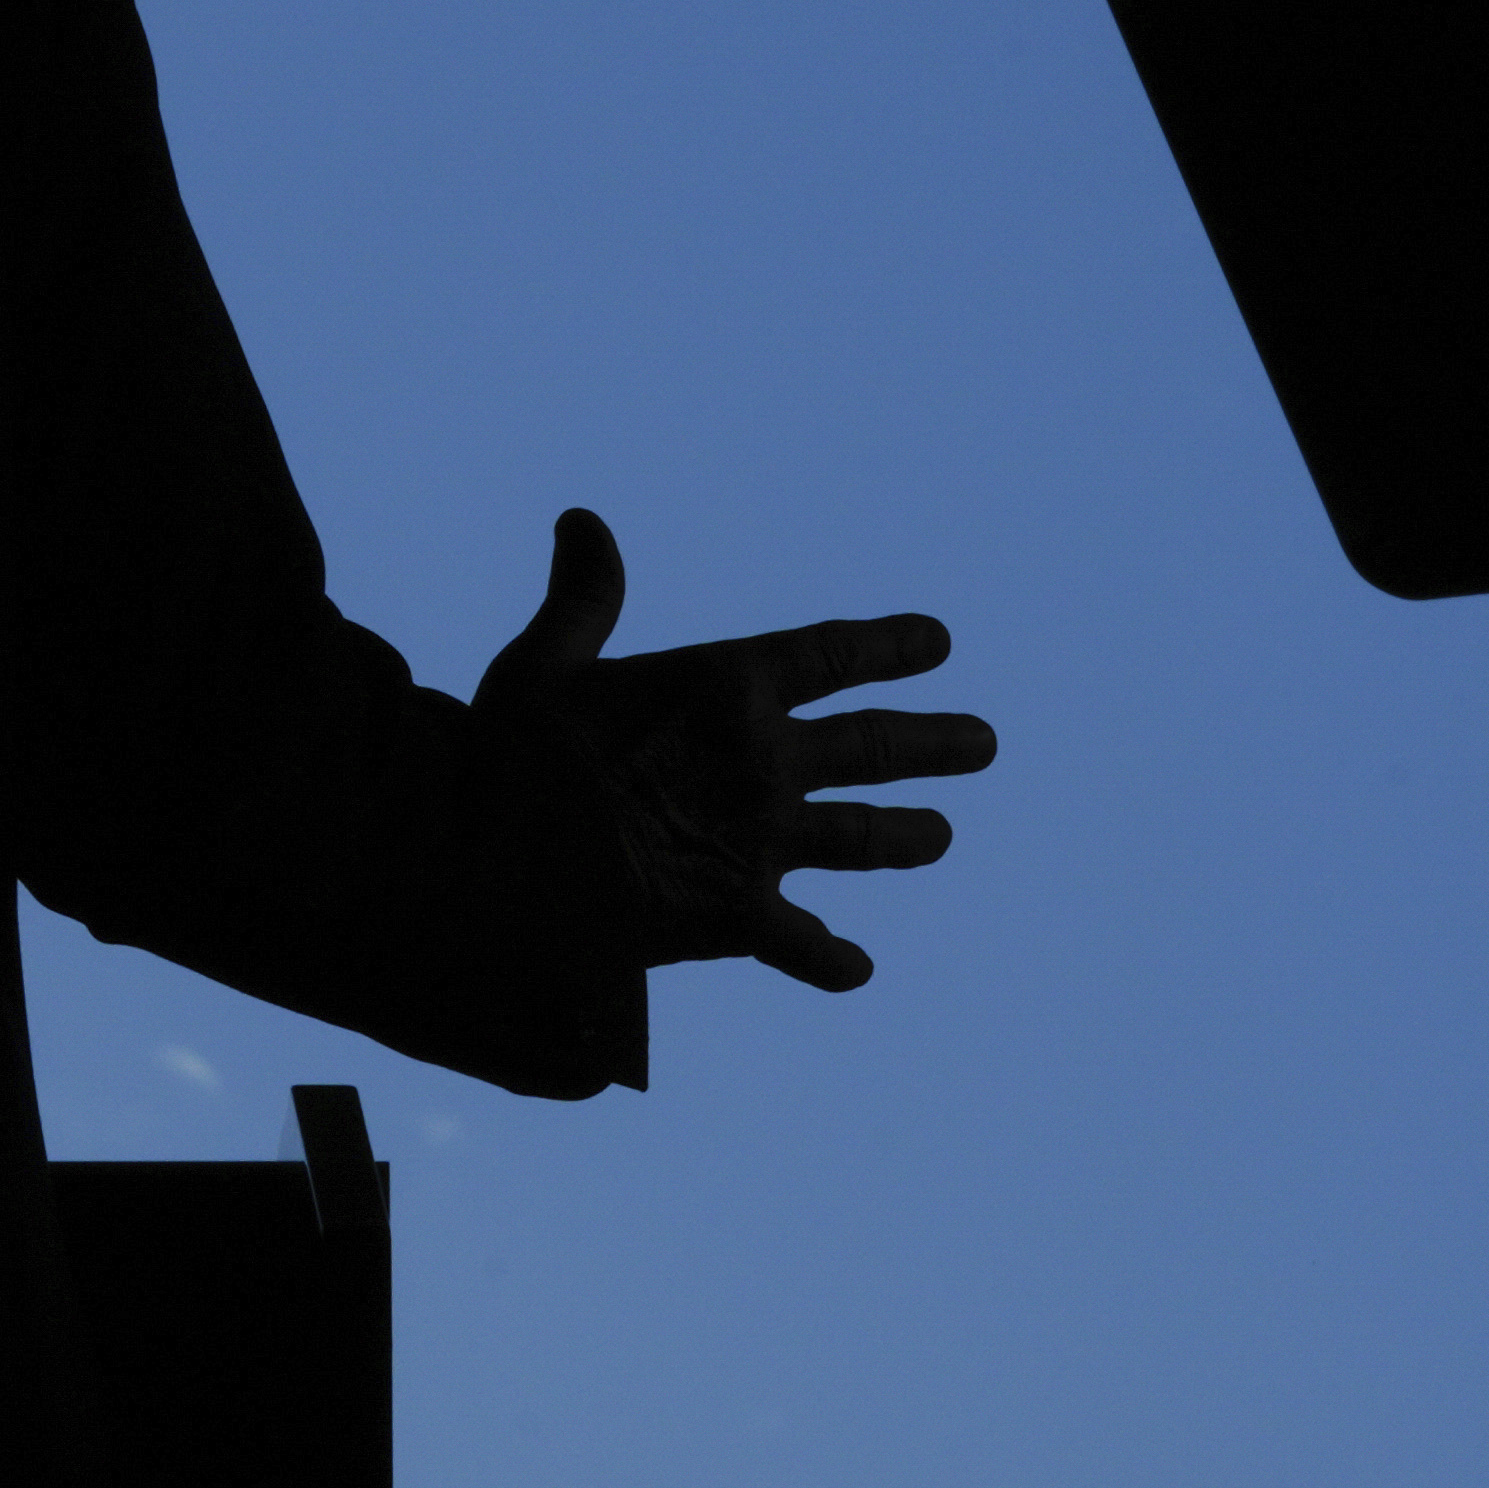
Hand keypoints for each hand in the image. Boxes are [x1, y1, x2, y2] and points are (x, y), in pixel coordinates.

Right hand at [473, 507, 993, 991]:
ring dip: (908, 838)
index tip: (937, 642)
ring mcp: (762, 840)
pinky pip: (803, 944)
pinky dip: (831, 959)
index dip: (888, 647)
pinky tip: (856, 968)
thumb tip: (583, 519)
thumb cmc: (516, 752)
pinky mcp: (741, 915)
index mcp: (725, 687)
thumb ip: (586, 596)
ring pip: (861, 839)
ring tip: (942, 836)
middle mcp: (765, 760)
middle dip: (936, 741)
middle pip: (873, 747)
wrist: (505, 861)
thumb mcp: (547, 659)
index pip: (830, 654)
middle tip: (984, 743)